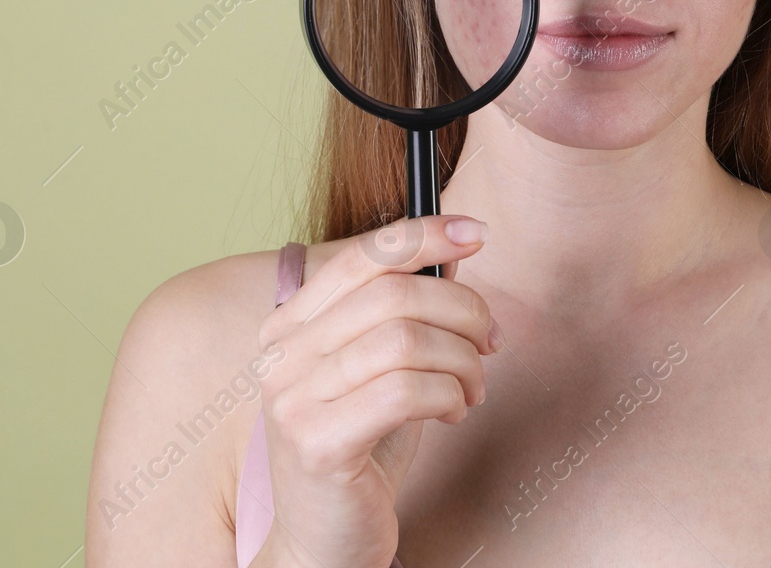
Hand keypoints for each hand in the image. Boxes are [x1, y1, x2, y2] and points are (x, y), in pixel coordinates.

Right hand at [251, 215, 497, 567]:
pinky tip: (452, 414)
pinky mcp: (318, 444)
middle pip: (394, 295)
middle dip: (462, 311)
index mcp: (290, 326)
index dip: (424, 236)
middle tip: (489, 343)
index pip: (362, 257)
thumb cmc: (361, 450)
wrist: (324, 541)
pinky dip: (447, 397)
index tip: (476, 233)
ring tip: (470, 390)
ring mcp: (293, 400)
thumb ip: (404, 312)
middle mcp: (282, 357)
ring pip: (406, 340)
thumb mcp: (382, 369)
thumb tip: (453, 252)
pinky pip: (405, 391)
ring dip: (461, 361)